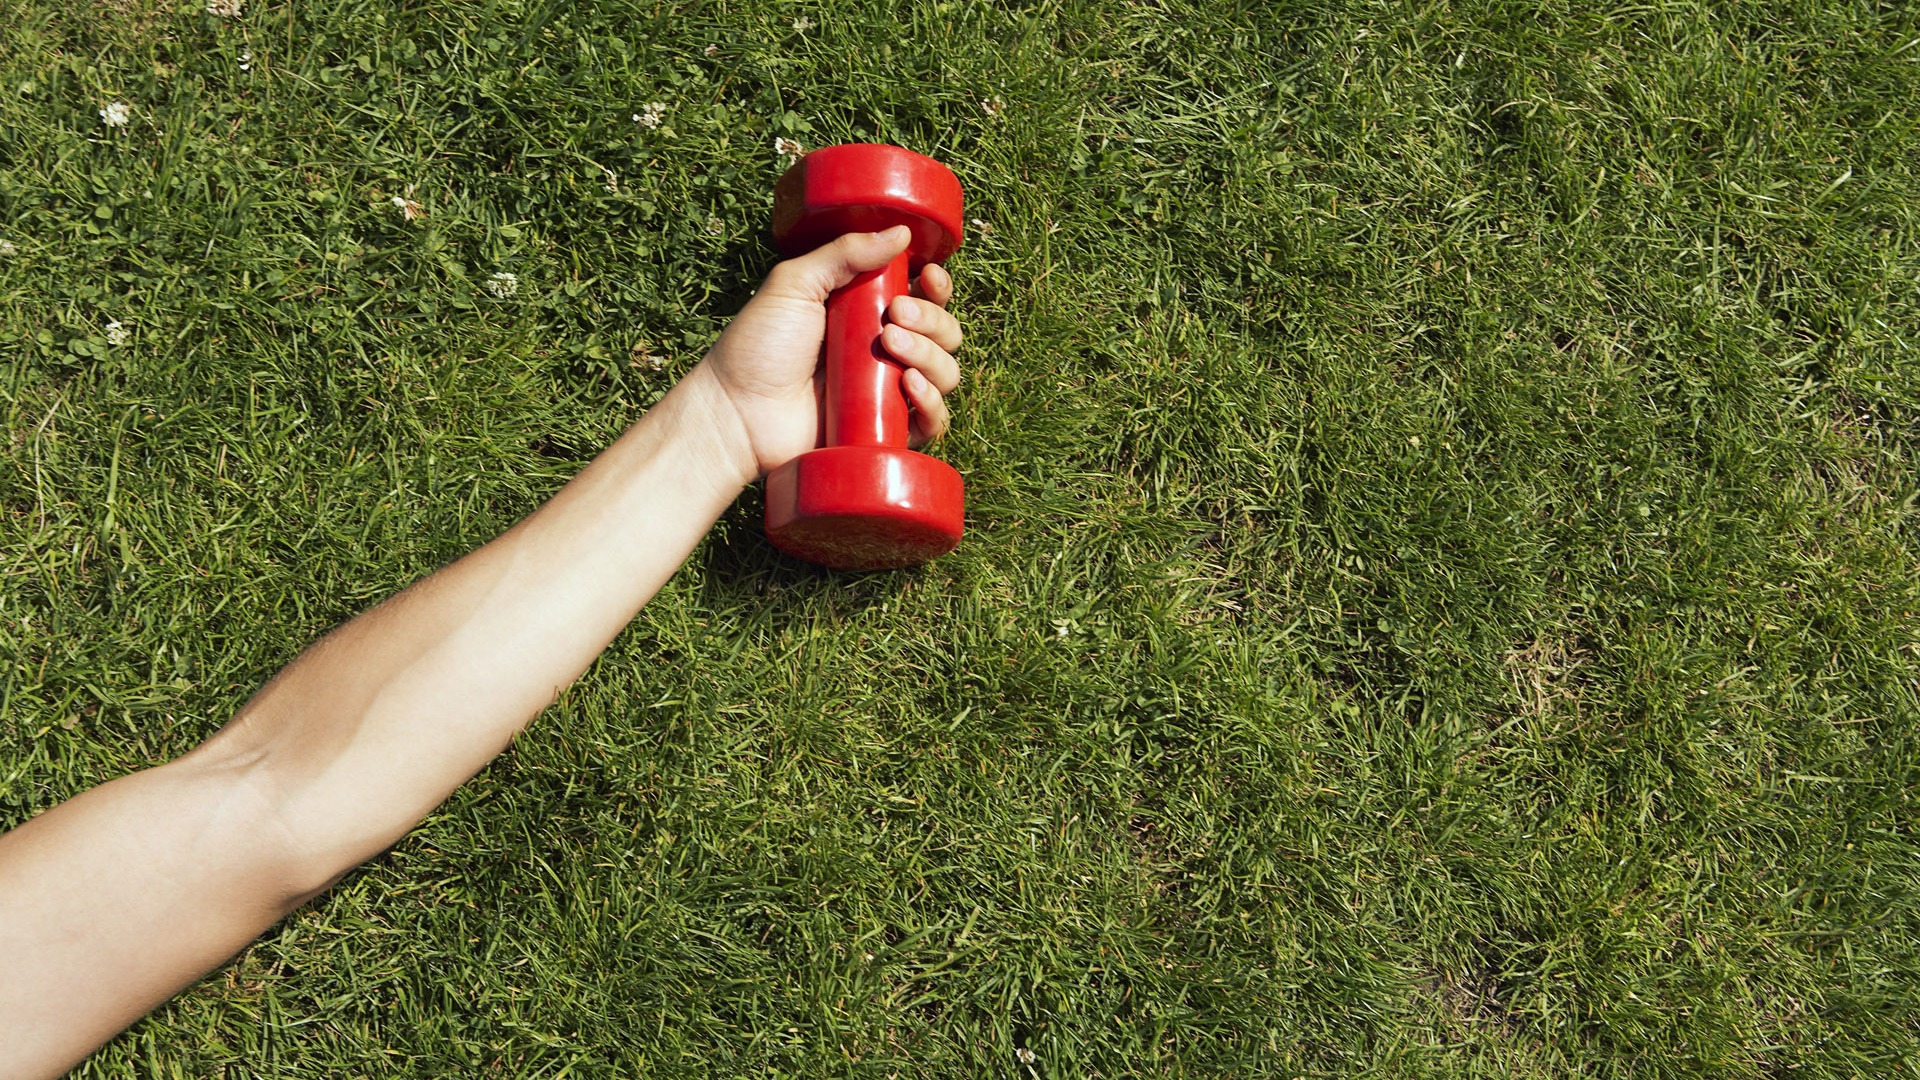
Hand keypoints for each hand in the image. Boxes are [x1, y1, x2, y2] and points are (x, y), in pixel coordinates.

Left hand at [698, 225, 963, 478]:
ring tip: (892, 348)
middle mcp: (883, 350)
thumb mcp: (795, 284)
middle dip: (932, 319)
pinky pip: (934, 422)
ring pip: (945, 373)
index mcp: (866, 312)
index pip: (924, 297)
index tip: (930, 277)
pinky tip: (912, 388)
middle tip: (895, 315)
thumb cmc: (757, 346)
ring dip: (932, 356)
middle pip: (943, 332)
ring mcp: (887, 391)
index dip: (937, 287)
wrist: (737, 412)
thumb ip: (844, 253)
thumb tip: (901, 231)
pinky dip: (934, 404)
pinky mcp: (885, 430)